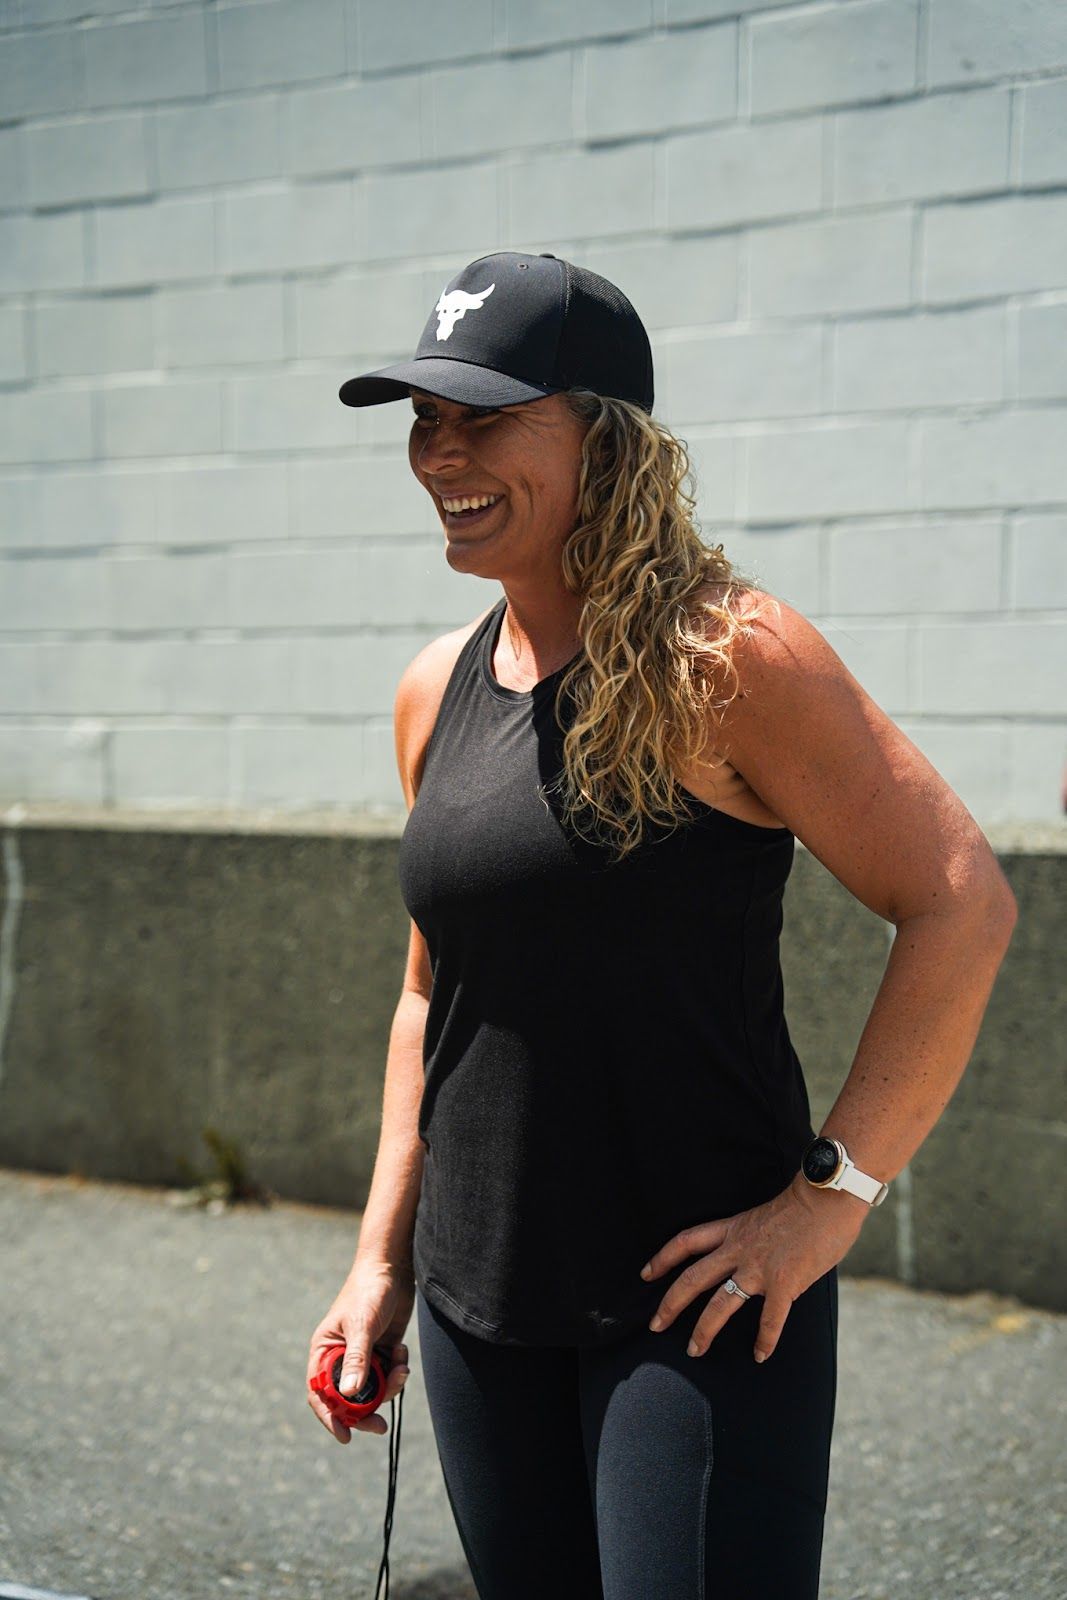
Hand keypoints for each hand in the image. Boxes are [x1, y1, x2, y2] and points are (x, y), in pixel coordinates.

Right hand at [306, 1260, 414, 1441]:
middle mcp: (341, 1357)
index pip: (320, 1392)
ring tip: (401, 1369)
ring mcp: (363, 1355)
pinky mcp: (382, 1351)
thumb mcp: (362, 1326)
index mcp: (325, 1351)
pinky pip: (389, 1375)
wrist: (393, 1267)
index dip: (329, 1416)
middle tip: (380, 1426)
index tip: (345, 1435)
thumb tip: (350, 1395)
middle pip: (348, 1398)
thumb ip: (357, 1360)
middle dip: (364, 1412)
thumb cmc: (369, 1291)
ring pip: (373, 1389)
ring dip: (388, 1387)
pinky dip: (397, 1371)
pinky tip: (402, 1352)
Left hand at [640, 1174, 867, 1362]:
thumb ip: (754, 1239)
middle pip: (692, 1278)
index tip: (646, 1274)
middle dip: (670, 1304)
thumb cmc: (805, 1204)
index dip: (662, 1258)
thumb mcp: (764, 1217)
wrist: (827, 1197)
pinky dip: (764, 1341)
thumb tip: (758, 1260)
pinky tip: (760, 1355)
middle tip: (655, 1325)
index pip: (686, 1242)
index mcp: (733, 1229)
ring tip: (694, 1350)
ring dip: (703, 1330)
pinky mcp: (784, 1284)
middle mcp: (738, 1249)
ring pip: (719, 1304)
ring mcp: (759, 1268)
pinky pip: (770, 1320)